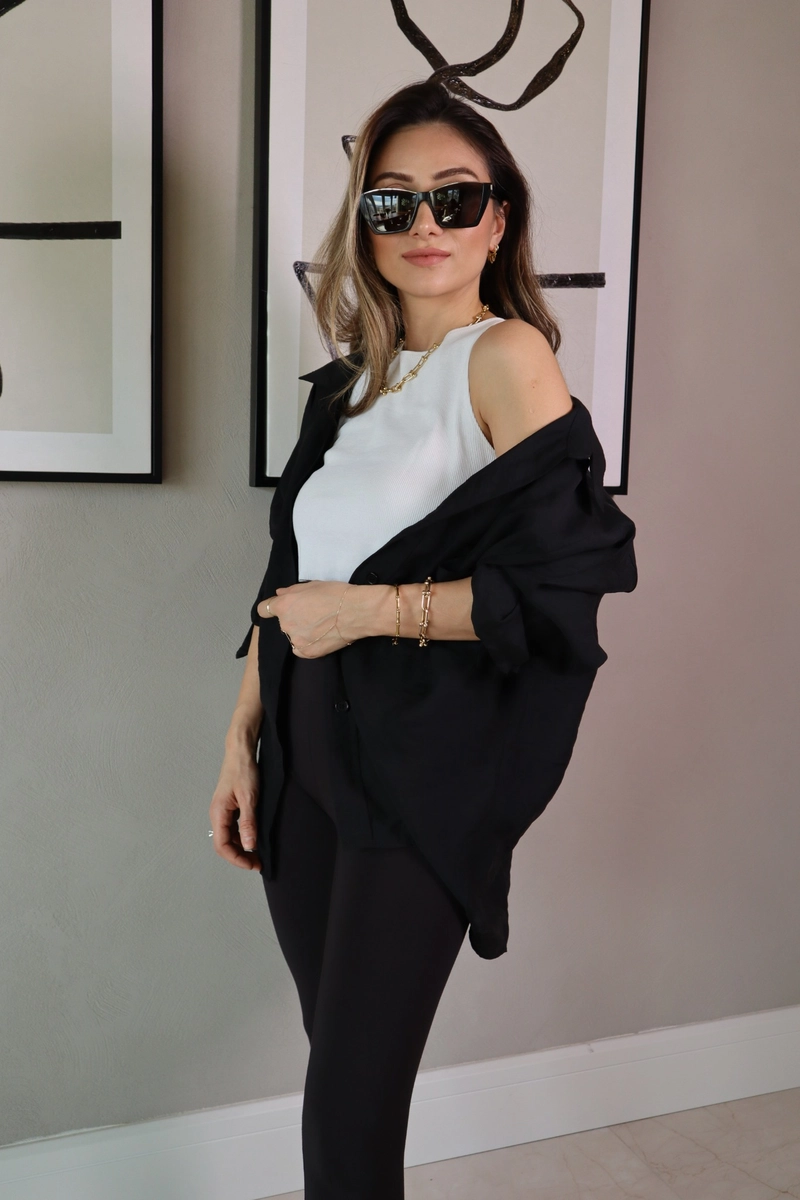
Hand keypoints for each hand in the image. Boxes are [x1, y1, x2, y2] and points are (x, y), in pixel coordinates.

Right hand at [209, 746, 261, 869]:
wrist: (241, 752)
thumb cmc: (243, 770)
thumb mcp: (250, 798)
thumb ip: (248, 823)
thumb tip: (248, 845)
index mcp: (219, 813)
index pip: (222, 845)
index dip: (237, 859)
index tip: (252, 864)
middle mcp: (218, 814)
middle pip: (224, 844)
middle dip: (240, 856)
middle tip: (258, 863)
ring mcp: (223, 811)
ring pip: (229, 837)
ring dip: (242, 848)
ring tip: (258, 854)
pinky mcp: (230, 807)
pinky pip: (233, 828)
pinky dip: (243, 836)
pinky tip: (254, 838)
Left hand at [257, 580, 388, 657]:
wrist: (355, 612)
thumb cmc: (335, 594)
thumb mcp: (312, 585)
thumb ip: (291, 591)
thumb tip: (279, 594)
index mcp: (283, 606)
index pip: (263, 609)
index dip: (271, 608)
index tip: (278, 608)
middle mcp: (286, 624)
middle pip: (282, 623)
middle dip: (292, 619)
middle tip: (311, 615)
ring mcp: (296, 640)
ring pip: (292, 636)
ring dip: (301, 632)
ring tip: (319, 627)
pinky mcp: (307, 653)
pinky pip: (300, 649)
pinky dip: (307, 645)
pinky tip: (319, 637)